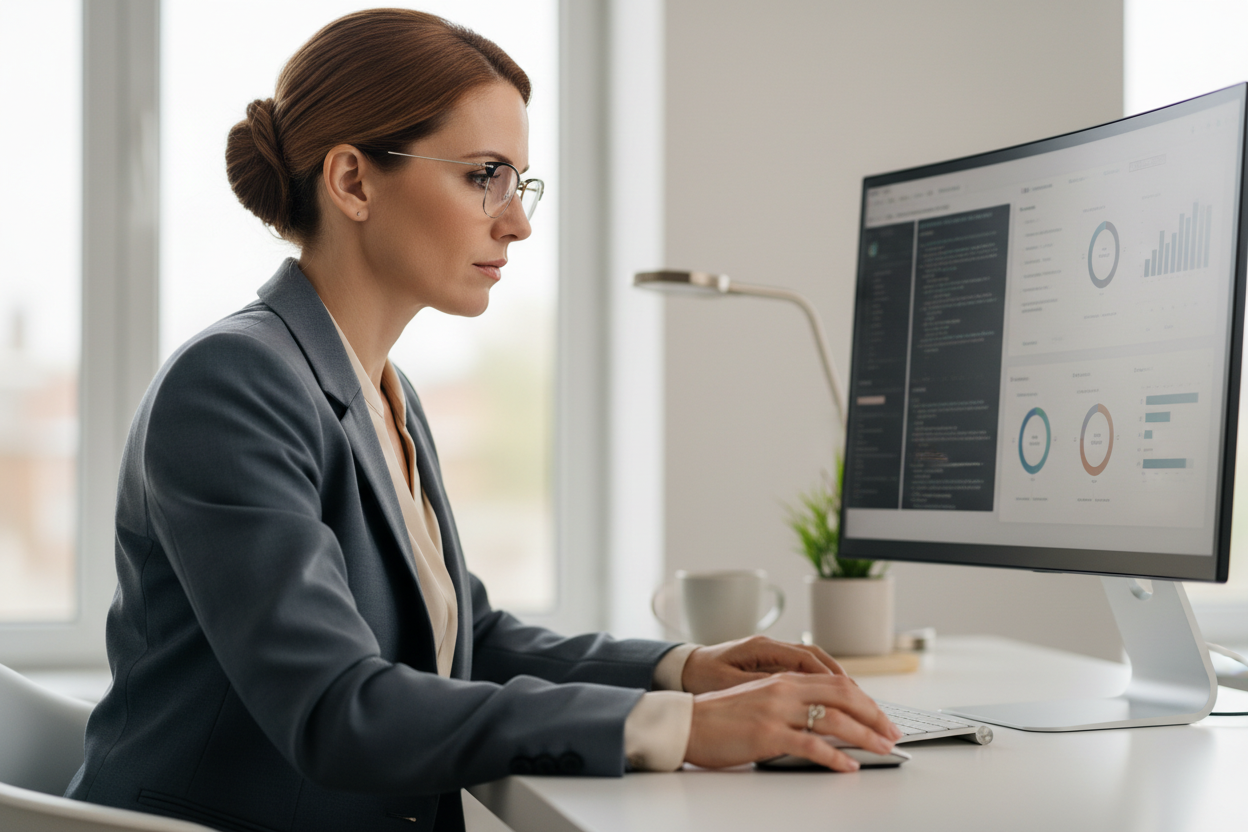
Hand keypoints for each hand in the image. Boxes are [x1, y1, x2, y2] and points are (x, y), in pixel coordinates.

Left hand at [681, 635, 848, 694]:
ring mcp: (771, 654)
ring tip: (856, 702)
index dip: (831, 678)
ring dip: (835, 681)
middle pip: (818, 658)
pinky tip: (832, 701)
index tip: (851, 695)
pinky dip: (820, 683)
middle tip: (865, 702)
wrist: (681, 669)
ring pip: (813, 664)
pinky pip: (803, 671)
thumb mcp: (729, 685)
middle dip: (843, 680)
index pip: (807, 658)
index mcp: (762, 647)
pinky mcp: (769, 665)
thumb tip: (790, 694)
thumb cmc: (701, 677)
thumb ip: (759, 686)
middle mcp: (771, 647)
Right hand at [684, 672, 902, 771]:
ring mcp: (776, 712)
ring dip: (865, 736)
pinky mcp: (767, 735)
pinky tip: (848, 766)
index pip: (837, 683)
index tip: (881, 717)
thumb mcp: (758, 698)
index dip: (865, 700)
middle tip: (892, 733)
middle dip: (874, 716)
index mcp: (783, 679)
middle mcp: (784, 690)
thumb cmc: (718, 717)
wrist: (686, 723)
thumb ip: (788, 702)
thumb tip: (822, 719)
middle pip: (843, 696)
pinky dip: (836, 757)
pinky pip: (812, 745)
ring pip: (835, 719)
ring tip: (882, 749)